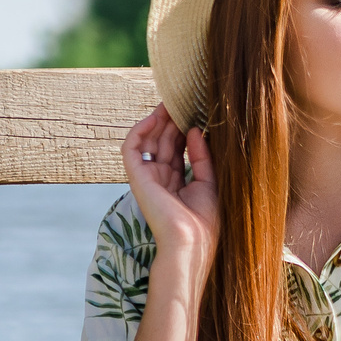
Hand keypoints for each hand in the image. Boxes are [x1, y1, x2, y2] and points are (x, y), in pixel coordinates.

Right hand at [123, 106, 216, 285]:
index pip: (176, 148)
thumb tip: (194, 130)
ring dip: (157, 121)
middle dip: (171, 120)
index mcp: (176, 182)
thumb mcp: (208, 183)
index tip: (193, 110)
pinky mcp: (137, 177)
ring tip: (170, 103)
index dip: (182, 128)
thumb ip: (202, 156)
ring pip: (148, 141)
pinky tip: (154, 118)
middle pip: (162, 141)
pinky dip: (140, 131)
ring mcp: (147, 177)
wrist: (191, 242)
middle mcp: (160, 178)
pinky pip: (132, 148)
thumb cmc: (203, 222)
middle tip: (181, 99)